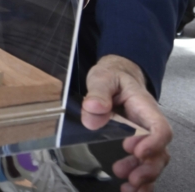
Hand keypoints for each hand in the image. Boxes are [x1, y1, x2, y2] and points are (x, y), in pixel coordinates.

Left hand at [82, 55, 171, 191]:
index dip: (152, 142)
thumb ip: (98, 92)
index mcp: (144, 107)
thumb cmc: (113, 76)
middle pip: (160, 151)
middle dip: (148, 168)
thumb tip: (94, 109)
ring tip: (129, 187)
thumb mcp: (102, 77)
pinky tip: (131, 189)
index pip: (159, 128)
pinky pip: (144, 164)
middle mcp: (149, 124)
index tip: (136, 151)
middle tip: (132, 177)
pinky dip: (141, 180)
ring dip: (144, 177)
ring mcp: (144, 136)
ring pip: (154, 162)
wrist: (116, 75)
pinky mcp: (136, 144)